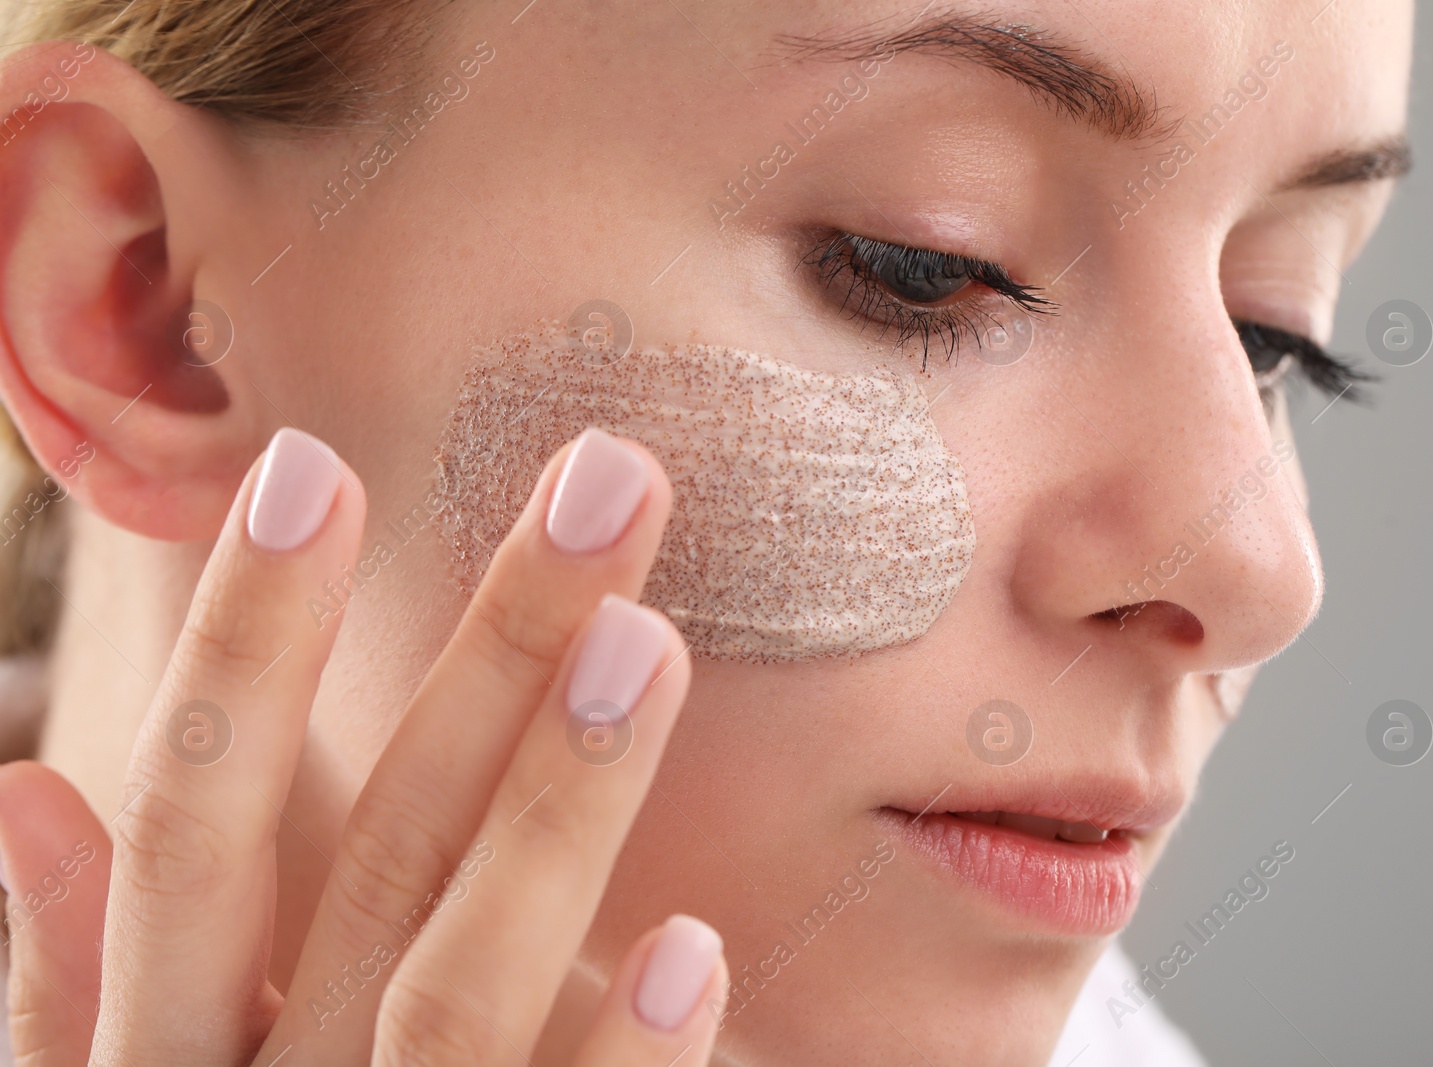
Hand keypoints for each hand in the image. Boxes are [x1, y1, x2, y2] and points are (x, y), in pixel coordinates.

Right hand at [0, 426, 724, 1065]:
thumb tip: (21, 788)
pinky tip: (694, 942)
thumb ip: (74, 979)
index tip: (311, 465)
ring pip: (462, 985)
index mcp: (159, 1053)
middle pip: (381, 861)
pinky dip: (626, 1059)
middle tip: (607, 483)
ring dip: (556, 811)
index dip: (240, 650)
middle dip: (491, 664)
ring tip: (647, 640)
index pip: (186, 827)